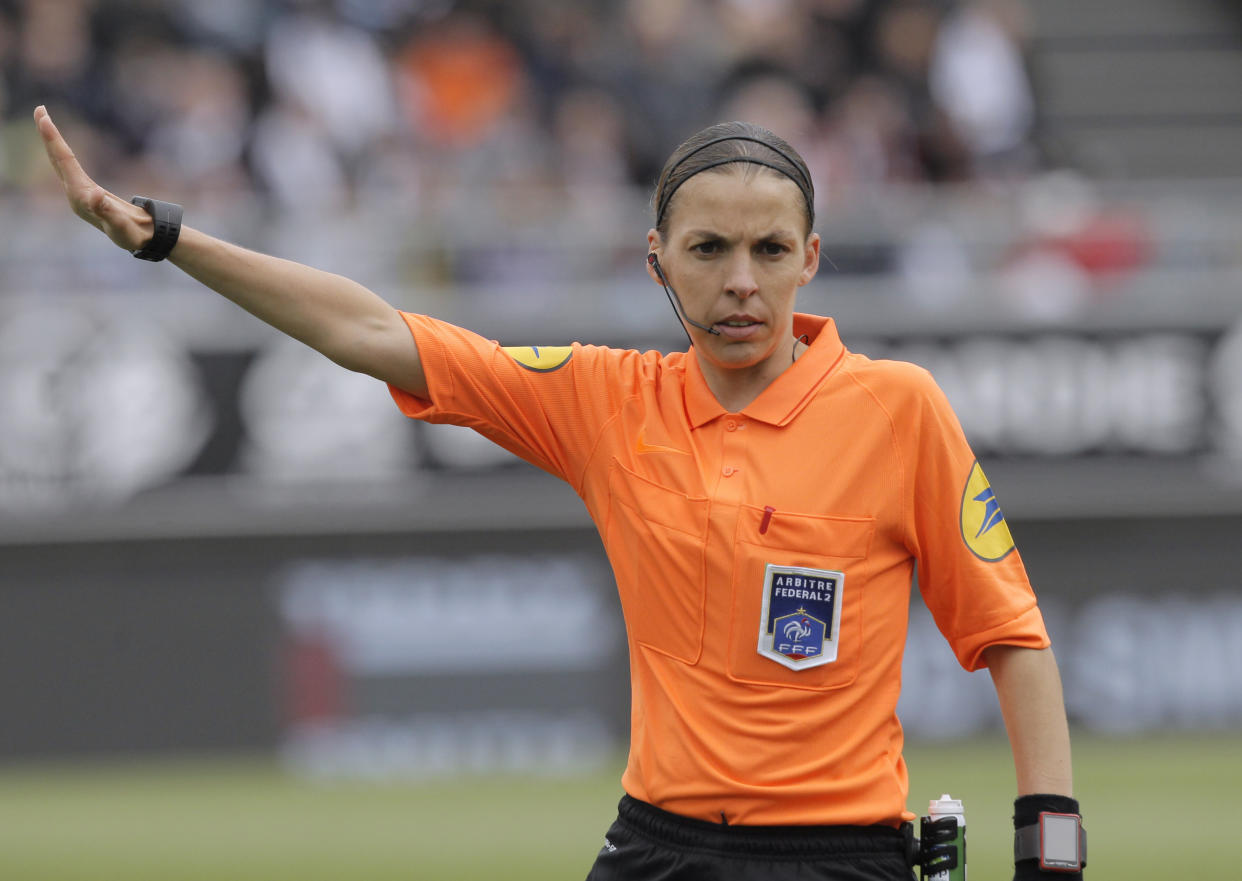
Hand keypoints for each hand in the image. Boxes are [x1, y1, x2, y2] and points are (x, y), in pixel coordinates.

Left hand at [33, 105, 153, 250]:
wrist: (139, 240)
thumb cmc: (132, 234)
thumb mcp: (122, 225)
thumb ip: (108, 211)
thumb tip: (96, 194)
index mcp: (80, 196)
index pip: (64, 161)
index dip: (54, 139)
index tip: (44, 117)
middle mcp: (74, 192)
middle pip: (56, 158)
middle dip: (47, 135)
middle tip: (39, 110)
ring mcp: (78, 192)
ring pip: (60, 161)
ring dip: (52, 141)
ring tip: (46, 121)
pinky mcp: (85, 192)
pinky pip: (68, 166)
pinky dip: (62, 151)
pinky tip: (60, 146)